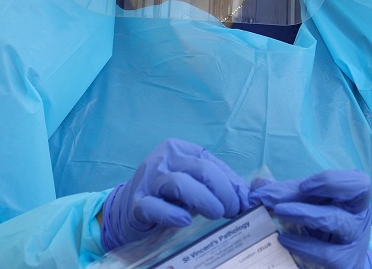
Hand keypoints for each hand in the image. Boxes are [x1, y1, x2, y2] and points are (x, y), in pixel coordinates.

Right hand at [100, 138, 249, 251]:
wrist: (124, 210)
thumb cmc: (166, 196)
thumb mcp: (191, 184)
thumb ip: (216, 184)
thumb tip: (247, 195)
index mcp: (179, 149)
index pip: (211, 162)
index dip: (231, 182)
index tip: (243, 202)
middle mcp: (163, 159)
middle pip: (200, 170)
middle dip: (223, 191)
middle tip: (232, 210)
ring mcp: (149, 180)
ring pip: (181, 183)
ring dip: (204, 200)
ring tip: (217, 214)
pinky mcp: (137, 203)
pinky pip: (155, 206)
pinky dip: (172, 213)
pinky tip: (184, 221)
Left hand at [249, 170, 371, 268]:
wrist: (339, 258)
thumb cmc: (323, 223)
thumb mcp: (310, 204)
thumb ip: (287, 192)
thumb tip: (259, 184)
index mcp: (354, 199)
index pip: (357, 184)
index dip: (331, 182)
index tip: (303, 186)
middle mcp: (358, 220)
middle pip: (341, 208)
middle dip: (305, 206)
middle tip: (277, 207)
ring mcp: (353, 244)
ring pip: (334, 229)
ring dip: (304, 218)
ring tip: (279, 216)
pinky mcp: (345, 263)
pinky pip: (326, 255)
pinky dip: (303, 246)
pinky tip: (284, 241)